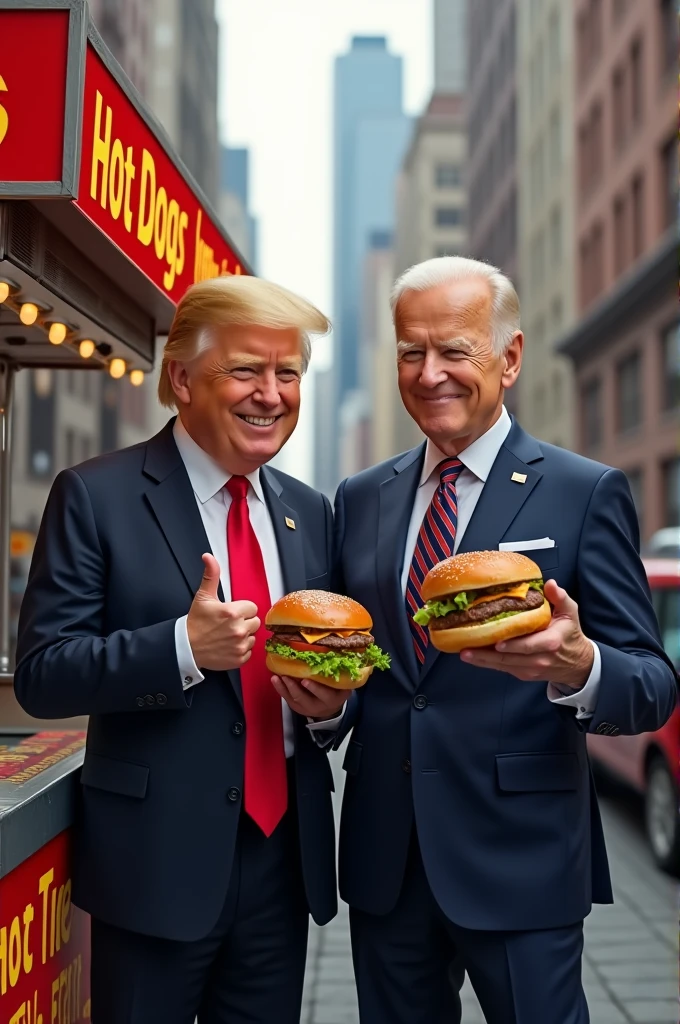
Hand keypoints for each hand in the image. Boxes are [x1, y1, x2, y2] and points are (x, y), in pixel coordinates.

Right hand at [187, 554, 258, 670]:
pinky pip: (249, 652)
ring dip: (243, 636)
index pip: (252, 608)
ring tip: (227, 635)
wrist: (186, 648)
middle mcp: (239, 629)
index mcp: (233, 612)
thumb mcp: (203, 596)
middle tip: (228, 624)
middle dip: (244, 622)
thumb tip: (208, 557)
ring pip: (253, 637)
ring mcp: (239, 645)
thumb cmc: (195, 623)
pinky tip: (228, 646)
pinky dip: (240, 650)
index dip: (242, 609)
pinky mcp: (239, 658)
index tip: (231, 613)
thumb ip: (211, 575)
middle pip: (255, 622)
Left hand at [271, 674, 351, 720]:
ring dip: (285, 687)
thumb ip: (341, 676)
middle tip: (287, 677)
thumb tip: (337, 656)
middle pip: (305, 698)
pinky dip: (279, 689)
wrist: (328, 709)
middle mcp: (319, 705)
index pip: (325, 695)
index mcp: (333, 700)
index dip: (315, 688)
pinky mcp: (296, 707)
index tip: (306, 680)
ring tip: (278, 677)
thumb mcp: (342, 686)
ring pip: (294, 698)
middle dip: (295, 688)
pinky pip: (286, 698)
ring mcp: (306, 708)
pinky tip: (274, 679)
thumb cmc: (335, 691)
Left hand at [460, 579, 593, 689]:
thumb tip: (550, 584)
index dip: (513, 645)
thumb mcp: (570, 613)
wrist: (577, 664)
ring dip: (482, 660)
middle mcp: (538, 659)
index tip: (497, 643)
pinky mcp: (522, 673)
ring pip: (502, 666)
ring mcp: (529, 669)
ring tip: (464, 653)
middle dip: (486, 655)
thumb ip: (560, 598)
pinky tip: (473, 656)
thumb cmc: (570, 635)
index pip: (528, 646)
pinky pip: (503, 668)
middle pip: (509, 658)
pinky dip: (487, 663)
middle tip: (466, 648)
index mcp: (550, 643)